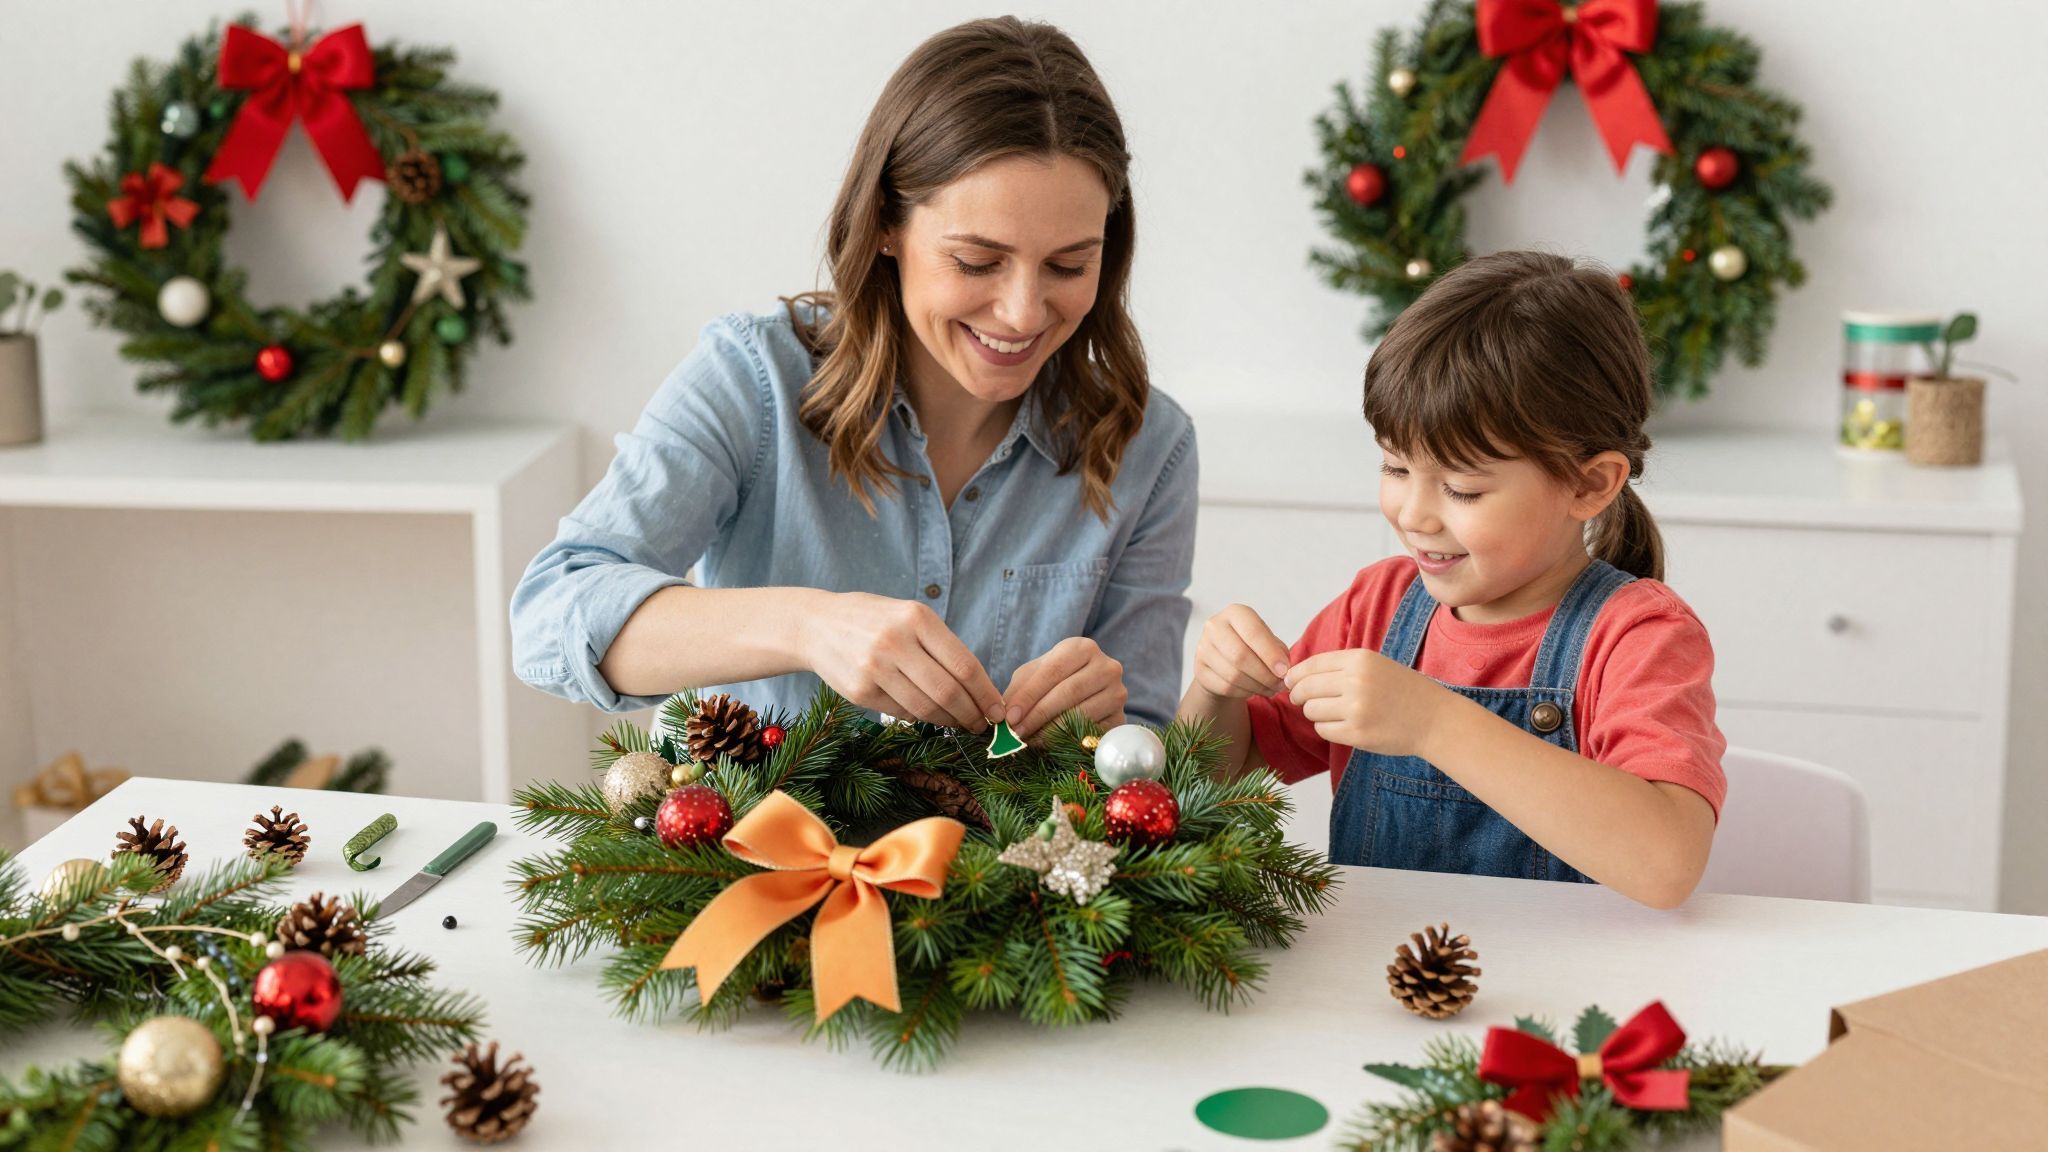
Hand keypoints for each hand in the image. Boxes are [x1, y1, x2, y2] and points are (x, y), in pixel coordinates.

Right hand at [805, 592, 1004, 730]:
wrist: (817, 625)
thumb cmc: (875, 620)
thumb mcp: (909, 615)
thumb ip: (941, 645)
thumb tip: (980, 688)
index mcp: (917, 618)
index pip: (964, 665)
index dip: (986, 693)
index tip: (998, 709)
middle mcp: (895, 642)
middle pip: (948, 692)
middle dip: (972, 714)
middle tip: (982, 724)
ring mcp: (874, 669)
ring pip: (925, 709)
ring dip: (949, 722)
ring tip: (960, 723)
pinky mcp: (859, 691)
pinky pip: (902, 713)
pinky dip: (920, 718)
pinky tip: (929, 715)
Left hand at [1003, 636, 1126, 738]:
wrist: (1087, 695)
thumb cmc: (1053, 681)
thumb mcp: (1033, 677)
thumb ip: (1019, 690)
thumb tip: (1005, 713)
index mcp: (1082, 647)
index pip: (1052, 671)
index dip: (1029, 696)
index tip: (1009, 717)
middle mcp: (1106, 666)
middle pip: (1068, 692)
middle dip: (1037, 715)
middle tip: (1015, 733)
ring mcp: (1117, 693)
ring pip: (1080, 714)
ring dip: (1049, 731)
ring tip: (1028, 740)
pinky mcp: (1120, 718)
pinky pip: (1091, 732)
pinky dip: (1066, 741)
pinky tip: (1048, 745)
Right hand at [1189, 604, 1290, 699]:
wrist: (1225, 659)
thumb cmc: (1252, 647)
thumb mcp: (1268, 641)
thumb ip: (1278, 652)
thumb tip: (1283, 670)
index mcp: (1235, 613)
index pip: (1253, 632)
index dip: (1270, 654)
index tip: (1284, 670)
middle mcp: (1215, 626)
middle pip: (1240, 655)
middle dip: (1265, 674)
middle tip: (1279, 684)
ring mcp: (1203, 648)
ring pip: (1233, 675)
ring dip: (1257, 686)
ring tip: (1270, 688)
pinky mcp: (1200, 669)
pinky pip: (1225, 687)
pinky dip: (1244, 692)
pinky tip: (1254, 690)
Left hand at [1284, 647, 1451, 757]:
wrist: (1435, 719)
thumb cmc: (1402, 692)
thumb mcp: (1375, 665)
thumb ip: (1340, 667)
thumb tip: (1294, 675)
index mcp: (1360, 659)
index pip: (1311, 664)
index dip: (1295, 675)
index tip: (1290, 683)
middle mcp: (1356, 680)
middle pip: (1306, 688)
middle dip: (1299, 696)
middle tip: (1302, 701)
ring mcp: (1356, 708)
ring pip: (1311, 710)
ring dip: (1316, 714)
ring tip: (1334, 714)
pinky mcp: (1357, 733)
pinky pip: (1323, 730)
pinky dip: (1327, 729)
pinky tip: (1343, 726)